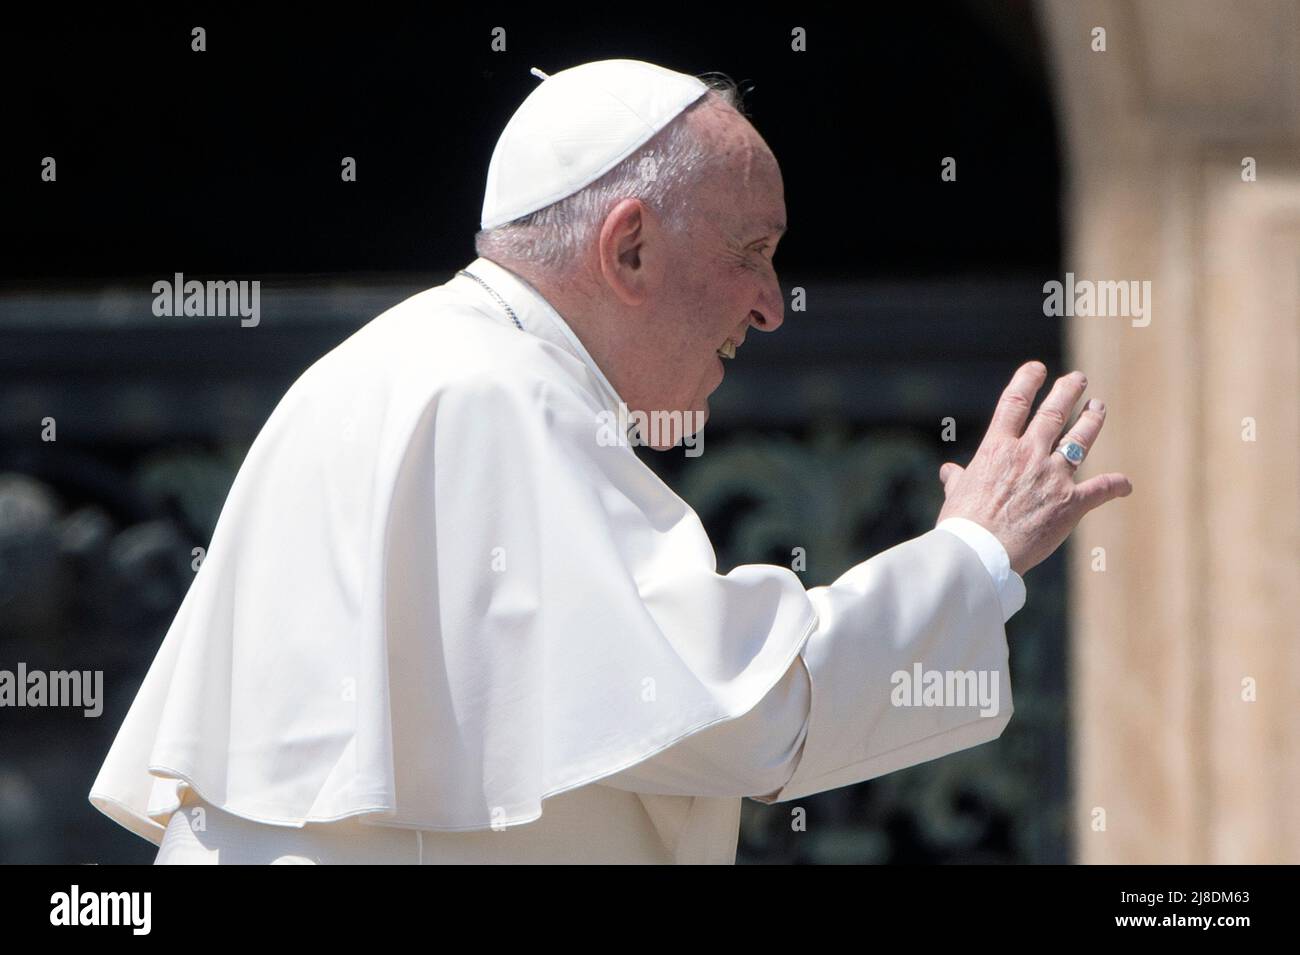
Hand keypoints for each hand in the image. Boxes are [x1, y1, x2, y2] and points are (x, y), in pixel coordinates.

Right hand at [936, 361, 1132, 575]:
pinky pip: (1101, 489)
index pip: (1014, 403)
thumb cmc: (962, 526)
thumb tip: (948, 472)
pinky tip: (1125, 485)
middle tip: (1078, 380)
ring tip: (1098, 406)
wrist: (981, 553)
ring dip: (1092, 420)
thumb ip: (957, 480)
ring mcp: (1052, 477)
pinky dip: (1115, 486)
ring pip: (1079, 440)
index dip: (1027, 381)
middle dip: (1068, 391)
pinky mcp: (1071, 503)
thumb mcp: (956, 496)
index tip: (1037, 368)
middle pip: (1053, 413)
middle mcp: (1028, 455)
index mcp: (997, 449)